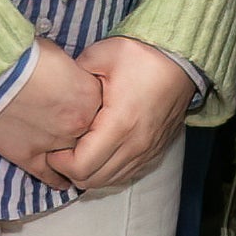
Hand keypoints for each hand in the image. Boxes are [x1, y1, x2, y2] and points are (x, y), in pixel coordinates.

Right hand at [0, 41, 103, 173]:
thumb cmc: (21, 58)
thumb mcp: (58, 56)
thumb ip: (73, 74)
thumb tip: (70, 79)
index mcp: (90, 96)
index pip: (104, 108)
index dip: (91, 105)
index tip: (83, 103)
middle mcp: (78, 124)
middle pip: (91, 135)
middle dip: (85, 132)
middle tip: (76, 127)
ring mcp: (54, 143)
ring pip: (75, 160)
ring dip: (74, 159)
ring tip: (76, 162)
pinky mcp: (29, 156)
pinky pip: (50, 175)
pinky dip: (57, 179)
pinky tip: (63, 182)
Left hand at [41, 37, 194, 192]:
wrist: (182, 60)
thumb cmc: (142, 55)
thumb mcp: (100, 55)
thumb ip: (73, 75)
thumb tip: (57, 90)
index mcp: (119, 123)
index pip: (81, 166)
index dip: (59, 163)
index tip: (53, 147)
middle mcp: (135, 144)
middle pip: (93, 180)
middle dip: (70, 171)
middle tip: (62, 150)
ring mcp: (148, 151)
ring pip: (110, 181)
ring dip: (90, 172)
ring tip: (79, 151)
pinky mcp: (156, 151)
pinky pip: (127, 174)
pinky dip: (109, 170)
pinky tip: (101, 152)